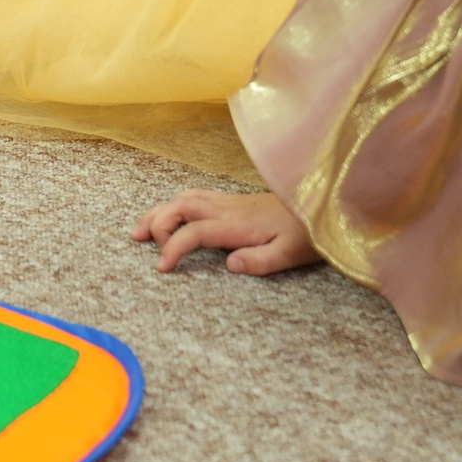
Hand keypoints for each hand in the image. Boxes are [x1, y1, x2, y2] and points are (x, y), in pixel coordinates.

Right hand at [131, 189, 318, 275]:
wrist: (323, 204)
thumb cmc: (309, 234)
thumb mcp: (290, 254)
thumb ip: (260, 261)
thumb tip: (228, 264)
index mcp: (238, 224)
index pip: (195, 231)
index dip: (173, 247)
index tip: (162, 267)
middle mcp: (229, 208)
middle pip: (181, 206)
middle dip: (156, 221)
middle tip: (138, 239)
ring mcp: (231, 202)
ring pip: (186, 197)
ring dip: (162, 210)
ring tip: (144, 226)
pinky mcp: (235, 201)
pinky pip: (197, 195)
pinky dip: (177, 203)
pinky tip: (173, 213)